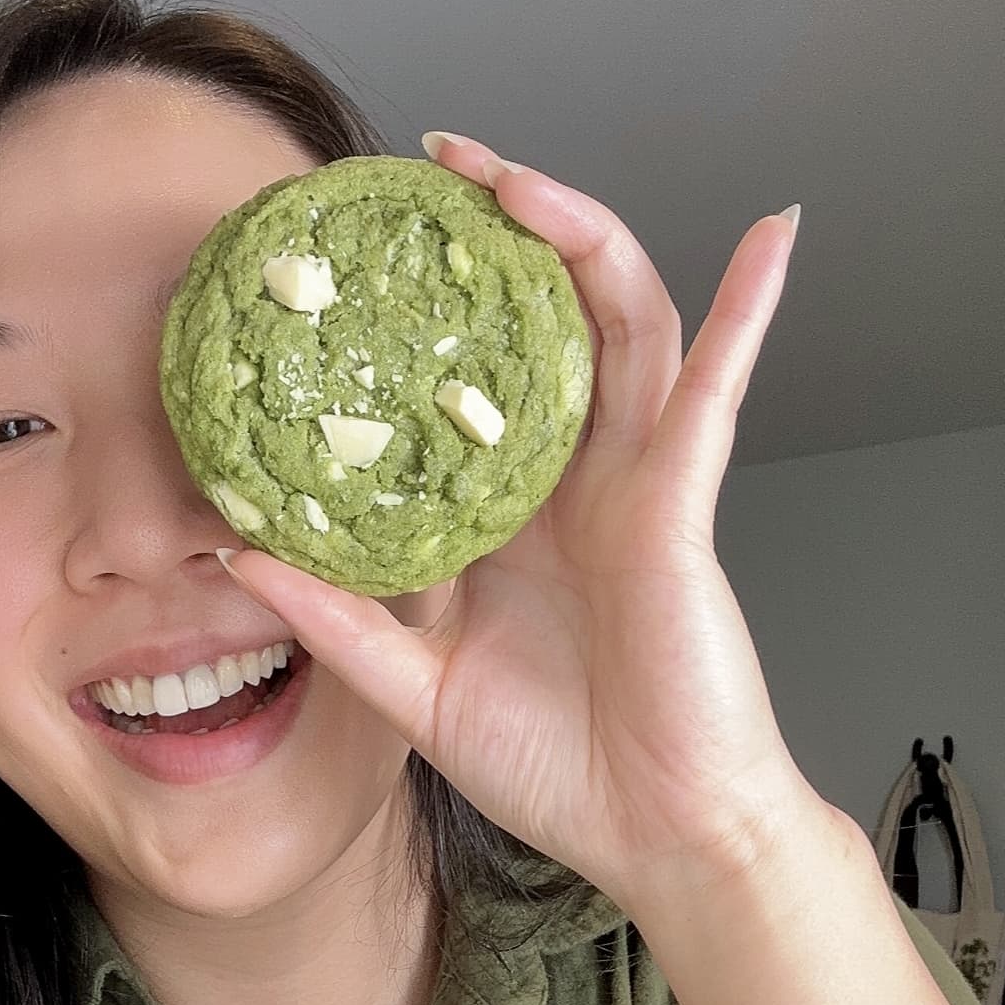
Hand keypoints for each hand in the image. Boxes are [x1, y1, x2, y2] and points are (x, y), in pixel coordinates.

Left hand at [215, 136, 830, 912]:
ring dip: (581, 240)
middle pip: (544, 322)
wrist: (657, 836)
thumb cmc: (558, 767)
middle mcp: (571, 482)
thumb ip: (338, 620)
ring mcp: (635, 484)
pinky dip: (750, 309)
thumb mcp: (416, 690)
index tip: (354, 253)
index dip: (420, 314)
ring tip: (523, 177)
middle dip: (499, 235)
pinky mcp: (683, 505)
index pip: (464, 383)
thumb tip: (235, 556)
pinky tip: (769, 236)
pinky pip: (717, 391)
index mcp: (507, 516)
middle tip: (436, 167)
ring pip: (620, 326)